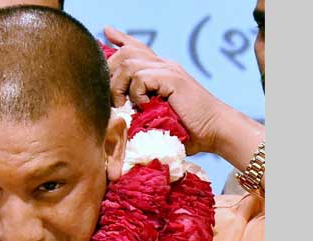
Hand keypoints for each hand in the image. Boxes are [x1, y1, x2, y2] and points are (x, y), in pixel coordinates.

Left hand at [104, 26, 230, 154]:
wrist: (213, 131)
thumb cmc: (186, 130)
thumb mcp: (156, 115)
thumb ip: (139, 108)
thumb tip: (117, 111)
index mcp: (160, 70)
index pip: (137, 47)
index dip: (121, 38)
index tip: (105, 31)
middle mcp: (163, 65)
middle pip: (126, 53)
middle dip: (110, 73)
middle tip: (112, 99)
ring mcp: (168, 70)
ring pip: (129, 64)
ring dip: (119, 86)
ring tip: (123, 105)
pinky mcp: (172, 78)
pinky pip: (141, 77)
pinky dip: (136, 93)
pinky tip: (144, 106)